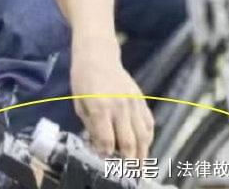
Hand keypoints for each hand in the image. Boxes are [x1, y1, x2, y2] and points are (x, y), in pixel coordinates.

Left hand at [71, 44, 153, 158]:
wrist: (98, 54)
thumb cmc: (83, 78)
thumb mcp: (79, 102)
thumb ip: (90, 126)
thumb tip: (99, 147)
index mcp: (100, 106)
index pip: (107, 140)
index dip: (106, 154)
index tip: (104, 161)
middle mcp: (120, 105)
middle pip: (129, 142)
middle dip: (128, 162)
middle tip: (127, 174)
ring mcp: (133, 102)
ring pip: (143, 136)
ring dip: (142, 154)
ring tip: (139, 168)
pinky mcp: (141, 99)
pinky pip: (149, 123)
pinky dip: (148, 138)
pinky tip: (144, 146)